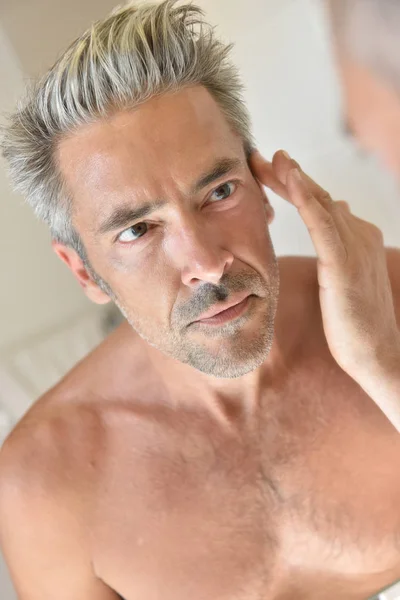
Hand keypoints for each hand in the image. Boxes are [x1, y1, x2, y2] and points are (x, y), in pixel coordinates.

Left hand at [250, 149, 399, 374]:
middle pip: (317, 196)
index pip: (320, 202)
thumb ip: (338, 243)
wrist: (377, 353)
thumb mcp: (344, 276)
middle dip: (285, 174)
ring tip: (268, 158)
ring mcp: (354, 245)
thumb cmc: (356, 322)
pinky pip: (321, 222)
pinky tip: (288, 177)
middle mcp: (359, 233)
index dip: (293, 184)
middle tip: (255, 156)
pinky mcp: (344, 262)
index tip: (266, 170)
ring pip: (319, 202)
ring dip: (291, 177)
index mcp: (357, 236)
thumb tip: (333, 213)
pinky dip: (304, 197)